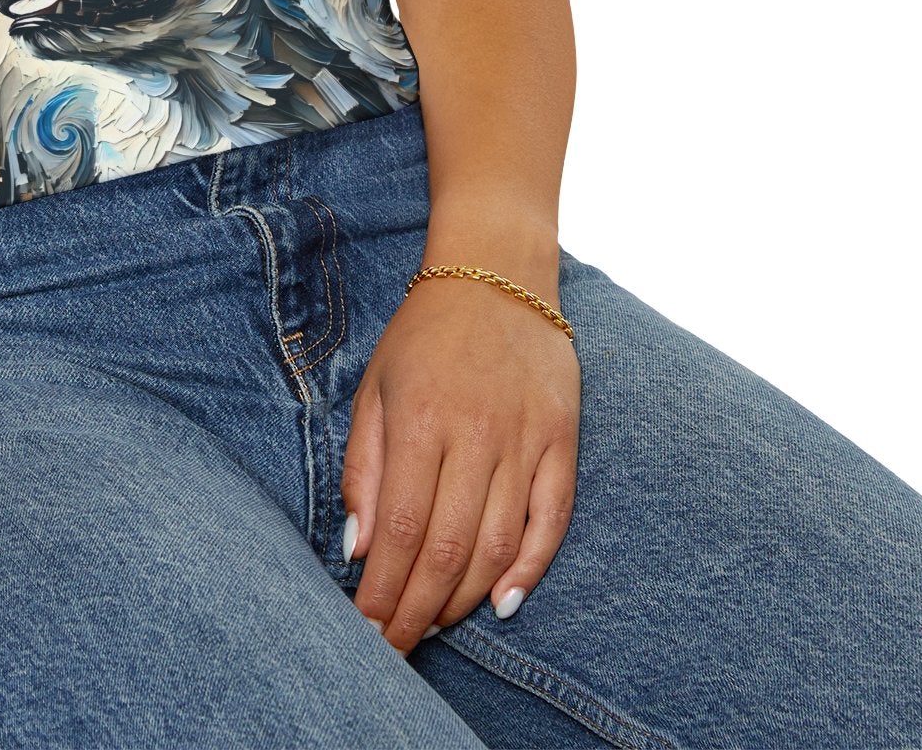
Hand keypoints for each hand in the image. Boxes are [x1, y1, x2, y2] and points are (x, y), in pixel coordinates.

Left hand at [341, 267, 580, 652]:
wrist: (496, 273)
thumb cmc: (424, 335)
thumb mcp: (375, 387)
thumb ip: (364, 468)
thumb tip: (358, 547)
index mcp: (421, 420)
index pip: (401, 529)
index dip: (384, 589)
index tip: (367, 628)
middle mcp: (476, 434)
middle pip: (448, 548)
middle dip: (418, 609)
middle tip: (396, 647)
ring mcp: (525, 439)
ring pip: (498, 544)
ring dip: (464, 597)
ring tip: (435, 626)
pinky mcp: (563, 440)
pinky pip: (552, 519)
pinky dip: (530, 568)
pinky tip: (503, 602)